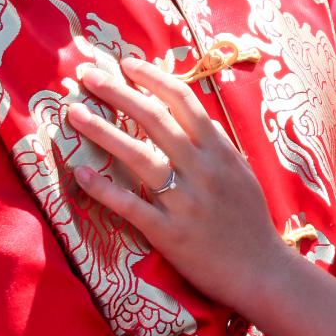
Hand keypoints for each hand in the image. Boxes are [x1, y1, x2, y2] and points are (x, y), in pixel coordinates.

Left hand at [66, 56, 286, 311]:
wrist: (262, 271)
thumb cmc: (250, 221)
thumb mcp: (242, 173)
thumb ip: (218, 145)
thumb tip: (198, 117)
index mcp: (219, 151)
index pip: (184, 102)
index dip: (153, 78)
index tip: (126, 64)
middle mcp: (202, 170)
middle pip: (154, 120)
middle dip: (118, 93)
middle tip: (87, 74)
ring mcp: (185, 201)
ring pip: (138, 156)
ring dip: (102, 131)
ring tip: (73, 113)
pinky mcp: (169, 233)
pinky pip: (130, 205)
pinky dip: (103, 189)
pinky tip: (79, 174)